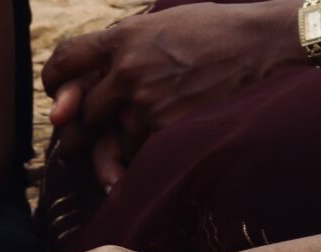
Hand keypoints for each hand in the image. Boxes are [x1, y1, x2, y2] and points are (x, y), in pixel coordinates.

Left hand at [45, 0, 301, 186]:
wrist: (265, 45)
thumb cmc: (215, 32)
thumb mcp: (162, 23)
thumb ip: (118, 48)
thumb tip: (64, 99)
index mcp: (123, 37)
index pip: (63, 61)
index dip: (54, 81)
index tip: (59, 94)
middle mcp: (127, 70)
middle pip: (77, 113)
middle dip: (76, 130)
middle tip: (77, 140)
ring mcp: (145, 102)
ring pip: (106, 141)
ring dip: (110, 150)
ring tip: (119, 153)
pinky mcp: (165, 129)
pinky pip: (136, 155)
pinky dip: (139, 159)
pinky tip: (154, 150)